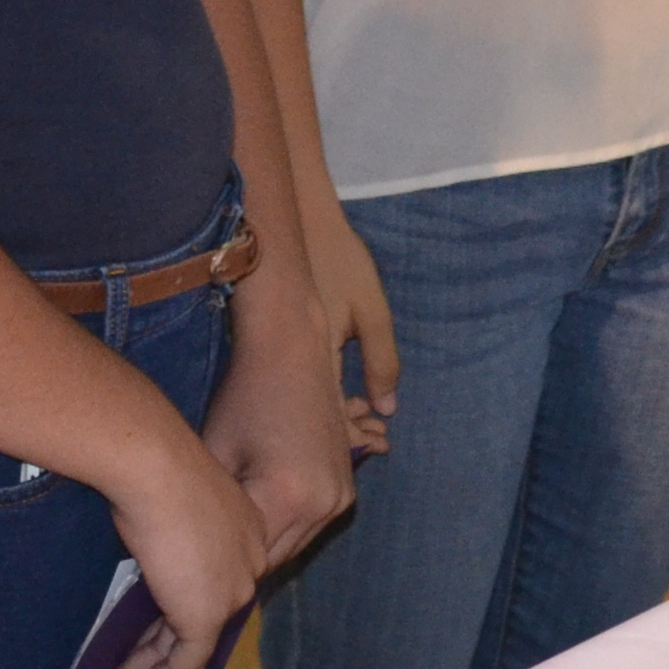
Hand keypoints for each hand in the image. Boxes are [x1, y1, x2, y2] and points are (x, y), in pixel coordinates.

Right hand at [99, 422, 276, 668]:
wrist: (154, 466)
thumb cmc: (151, 470)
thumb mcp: (163, 503)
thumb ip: (165, 535)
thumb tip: (144, 550)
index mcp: (244, 530)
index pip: (209, 583)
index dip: (173, 615)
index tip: (142, 637)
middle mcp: (248, 563)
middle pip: (199, 618)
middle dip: (158, 652)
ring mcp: (231, 591)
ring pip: (189, 648)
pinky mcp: (209, 615)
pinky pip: (183, 665)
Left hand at [201, 278, 356, 565]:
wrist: (292, 353)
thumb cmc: (244, 399)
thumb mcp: (218, 458)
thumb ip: (217, 512)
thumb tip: (199, 549)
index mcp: (289, 498)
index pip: (251, 559)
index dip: (222, 565)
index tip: (195, 569)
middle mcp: (324, 505)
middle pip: (277, 558)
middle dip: (244, 562)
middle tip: (209, 561)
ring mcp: (341, 497)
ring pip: (296, 545)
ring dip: (267, 546)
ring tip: (230, 541)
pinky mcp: (346, 488)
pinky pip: (312, 526)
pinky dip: (286, 528)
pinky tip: (257, 517)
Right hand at [305, 200, 397, 453]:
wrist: (301, 223)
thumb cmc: (341, 261)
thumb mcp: (371, 310)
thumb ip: (381, 360)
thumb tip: (388, 408)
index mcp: (317, 361)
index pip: (333, 420)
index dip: (357, 440)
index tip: (382, 444)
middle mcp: (295, 366)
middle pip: (319, 420)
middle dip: (350, 434)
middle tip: (378, 437)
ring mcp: (284, 356)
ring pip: (310, 405)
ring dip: (338, 417)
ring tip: (367, 419)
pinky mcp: (281, 346)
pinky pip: (303, 384)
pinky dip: (326, 397)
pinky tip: (346, 396)